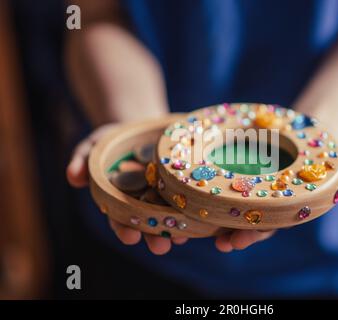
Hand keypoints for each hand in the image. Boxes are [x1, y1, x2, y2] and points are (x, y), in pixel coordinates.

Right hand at [66, 124, 274, 253]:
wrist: (144, 126)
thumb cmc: (116, 139)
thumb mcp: (95, 144)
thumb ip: (81, 160)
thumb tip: (71, 178)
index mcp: (123, 200)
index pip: (120, 218)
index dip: (123, 228)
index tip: (128, 236)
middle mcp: (145, 203)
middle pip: (149, 223)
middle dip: (154, 236)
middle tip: (161, 246)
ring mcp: (166, 196)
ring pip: (171, 217)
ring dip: (177, 229)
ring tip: (184, 237)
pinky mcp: (184, 186)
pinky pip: (190, 199)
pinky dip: (196, 209)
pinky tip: (204, 218)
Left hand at [66, 124, 337, 254]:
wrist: (319, 125)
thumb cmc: (331, 147)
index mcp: (285, 204)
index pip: (265, 224)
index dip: (250, 233)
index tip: (233, 240)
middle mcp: (265, 196)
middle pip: (240, 216)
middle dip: (225, 228)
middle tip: (205, 236)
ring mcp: (253, 181)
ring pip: (226, 199)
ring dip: (208, 209)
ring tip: (187, 218)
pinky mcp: (242, 162)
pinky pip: (222, 174)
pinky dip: (204, 181)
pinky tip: (184, 182)